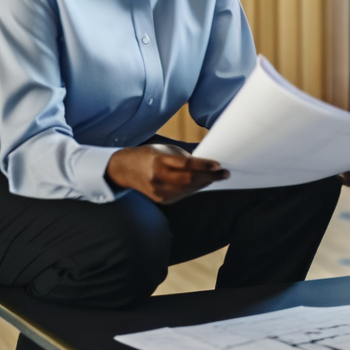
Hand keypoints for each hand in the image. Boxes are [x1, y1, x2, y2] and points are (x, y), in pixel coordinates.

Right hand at [105, 143, 227, 203]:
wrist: (124, 169)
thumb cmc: (148, 155)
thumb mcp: (164, 150)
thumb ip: (183, 158)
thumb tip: (205, 164)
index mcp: (159, 161)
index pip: (186, 165)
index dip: (204, 166)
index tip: (218, 164)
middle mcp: (158, 178)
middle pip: (189, 180)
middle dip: (209, 177)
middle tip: (224, 173)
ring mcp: (159, 191)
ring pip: (188, 190)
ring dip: (204, 184)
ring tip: (216, 177)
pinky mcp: (160, 199)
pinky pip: (182, 195)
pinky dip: (194, 189)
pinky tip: (202, 183)